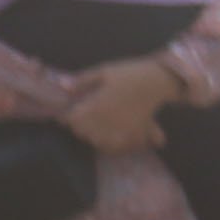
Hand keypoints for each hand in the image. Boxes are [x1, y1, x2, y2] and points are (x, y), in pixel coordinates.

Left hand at [68, 54, 183, 156]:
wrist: (157, 80)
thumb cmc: (130, 74)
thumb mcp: (104, 71)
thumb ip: (82, 80)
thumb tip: (62, 86)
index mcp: (97, 105)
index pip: (72, 120)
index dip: (68, 117)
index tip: (69, 114)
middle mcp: (107, 120)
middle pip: (83, 133)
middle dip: (80, 127)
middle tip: (83, 120)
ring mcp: (121, 130)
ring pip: (98, 143)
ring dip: (94, 137)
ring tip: (96, 129)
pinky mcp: (134, 135)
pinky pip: (118, 148)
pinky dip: (112, 147)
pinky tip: (111, 139)